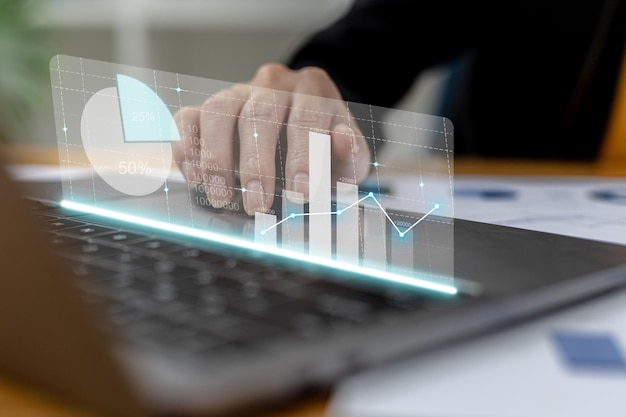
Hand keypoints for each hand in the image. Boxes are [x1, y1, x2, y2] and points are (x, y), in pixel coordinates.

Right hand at [173, 63, 370, 214]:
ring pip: (218, 112)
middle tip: (257, 205)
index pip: (307, 116)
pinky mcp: (207, 106)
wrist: (300, 126)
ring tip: (221, 198)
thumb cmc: (324, 147)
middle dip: (257, 164)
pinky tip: (194, 178)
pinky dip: (188, 148)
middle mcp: (273, 83)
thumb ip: (348, 153)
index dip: (304, 155)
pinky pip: (188, 118)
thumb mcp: (347, 153)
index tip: (301, 192)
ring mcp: (236, 92)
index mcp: (313, 89)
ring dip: (217, 158)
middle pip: (259, 114)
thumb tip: (342, 142)